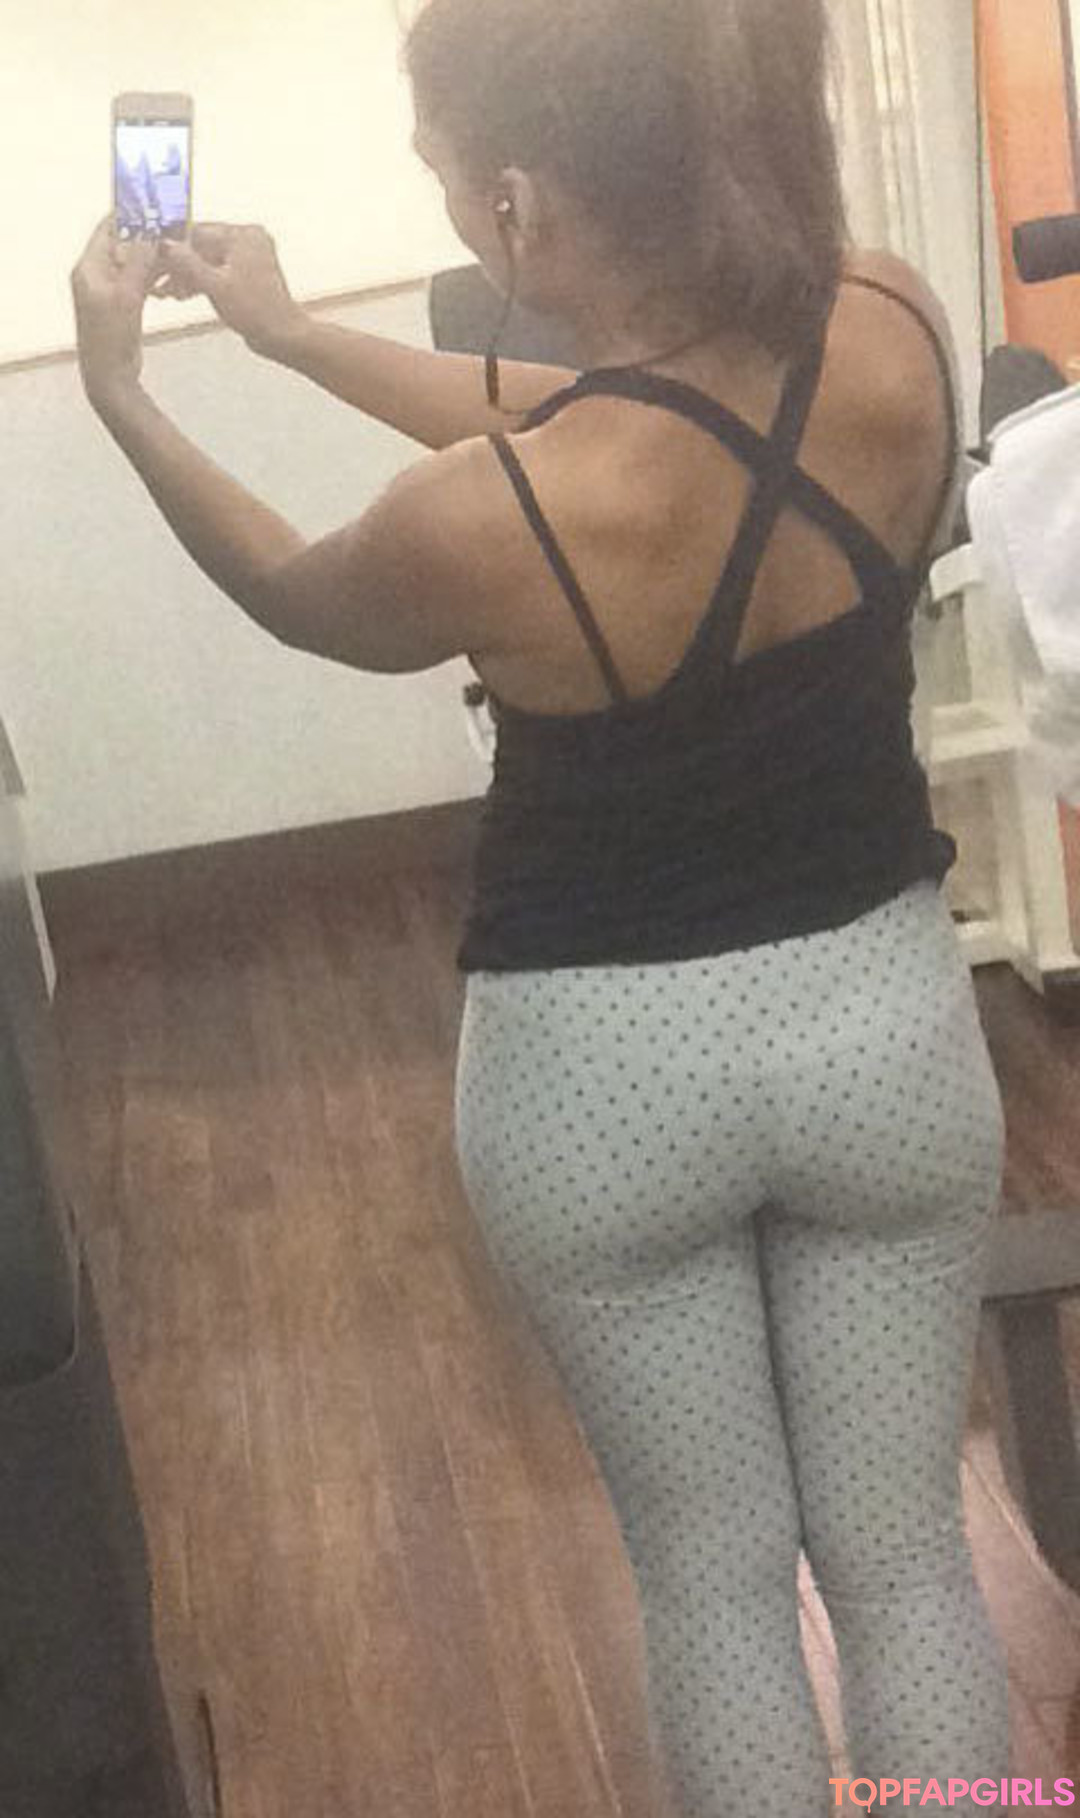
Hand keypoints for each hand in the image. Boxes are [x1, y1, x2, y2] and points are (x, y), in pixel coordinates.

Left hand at [71, 217, 162, 404]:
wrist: (109, 376)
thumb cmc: (111, 339)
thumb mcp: (128, 296)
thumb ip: (139, 261)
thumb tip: (150, 232)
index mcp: (89, 267)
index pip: (108, 228)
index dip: (131, 214)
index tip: (155, 207)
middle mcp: (95, 274)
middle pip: (123, 243)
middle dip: (148, 236)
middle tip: (174, 232)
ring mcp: (107, 290)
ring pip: (132, 262)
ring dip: (153, 257)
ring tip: (176, 255)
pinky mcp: (119, 304)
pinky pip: (137, 280)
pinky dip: (152, 275)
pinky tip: (168, 280)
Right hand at [154, 223, 306, 356]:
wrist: (282, 336)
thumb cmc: (258, 312)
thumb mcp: (215, 285)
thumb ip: (187, 263)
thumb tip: (165, 245)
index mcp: (243, 235)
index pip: (197, 233)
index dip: (173, 249)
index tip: (155, 262)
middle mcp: (248, 241)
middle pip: (202, 247)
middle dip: (179, 266)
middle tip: (158, 281)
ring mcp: (248, 258)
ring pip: (208, 261)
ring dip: (187, 276)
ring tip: (168, 292)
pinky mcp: (247, 276)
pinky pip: (218, 272)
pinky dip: (202, 282)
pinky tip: (184, 294)